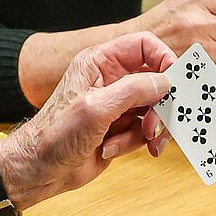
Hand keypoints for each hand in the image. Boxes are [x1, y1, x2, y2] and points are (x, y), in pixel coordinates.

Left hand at [0, 32, 173, 209]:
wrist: (40, 170)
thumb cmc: (55, 135)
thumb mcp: (96, 108)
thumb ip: (133, 90)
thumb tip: (164, 82)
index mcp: (100, 62)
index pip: (144, 45)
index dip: (164, 59)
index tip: (175, 82)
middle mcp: (110, 79)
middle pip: (155, 80)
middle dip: (158, 105)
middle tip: (154, 125)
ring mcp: (116, 104)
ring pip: (153, 108)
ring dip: (146, 129)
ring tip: (126, 142)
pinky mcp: (120, 127)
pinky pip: (144, 130)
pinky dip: (134, 142)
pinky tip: (112, 149)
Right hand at [138, 0, 215, 65]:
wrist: (135, 41)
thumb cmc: (164, 21)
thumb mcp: (186, 0)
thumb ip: (215, 3)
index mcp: (196, 0)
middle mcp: (196, 21)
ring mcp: (194, 45)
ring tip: (211, 44)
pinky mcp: (191, 66)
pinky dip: (215, 63)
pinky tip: (202, 56)